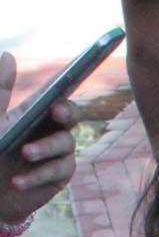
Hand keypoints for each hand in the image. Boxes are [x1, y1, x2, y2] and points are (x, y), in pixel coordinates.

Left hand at [0, 52, 77, 228]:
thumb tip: (9, 55)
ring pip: (67, 143)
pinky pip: (59, 170)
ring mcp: (54, 154)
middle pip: (72, 114)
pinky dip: (38, 174)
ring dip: (46, 148)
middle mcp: (47, 130)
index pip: (54, 91)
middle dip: (68, 111)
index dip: (66, 79)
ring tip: (25, 153)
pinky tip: (18, 181)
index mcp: (31, 113)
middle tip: (56, 112)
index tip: (73, 69)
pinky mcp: (57, 177)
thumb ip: (0, 91)